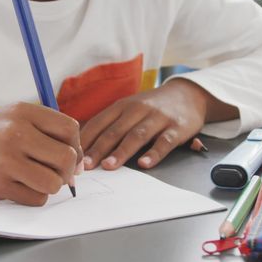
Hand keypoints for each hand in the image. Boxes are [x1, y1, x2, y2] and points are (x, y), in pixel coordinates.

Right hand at [0, 103, 81, 205]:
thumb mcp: (11, 117)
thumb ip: (44, 130)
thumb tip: (77, 161)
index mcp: (23, 112)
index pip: (70, 129)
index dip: (76, 146)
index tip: (70, 156)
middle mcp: (16, 132)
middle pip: (66, 157)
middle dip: (67, 170)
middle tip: (57, 173)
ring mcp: (7, 159)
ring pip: (54, 182)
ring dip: (51, 185)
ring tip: (37, 180)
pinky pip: (37, 198)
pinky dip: (35, 197)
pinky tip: (22, 188)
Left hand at [79, 79, 210, 170]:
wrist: (188, 95)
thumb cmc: (151, 107)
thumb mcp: (128, 109)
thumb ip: (110, 125)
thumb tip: (82, 146)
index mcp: (122, 106)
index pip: (99, 123)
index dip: (85, 141)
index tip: (73, 157)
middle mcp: (138, 109)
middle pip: (114, 131)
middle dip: (98, 149)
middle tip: (86, 166)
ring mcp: (158, 118)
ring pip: (136, 135)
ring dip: (121, 151)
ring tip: (109, 165)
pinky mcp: (177, 128)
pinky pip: (164, 142)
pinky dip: (154, 153)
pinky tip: (144, 164)